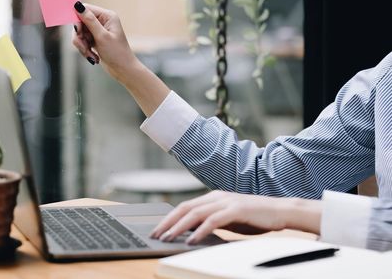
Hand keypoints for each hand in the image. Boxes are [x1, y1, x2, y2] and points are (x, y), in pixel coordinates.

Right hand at [71, 1, 139, 81]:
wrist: (123, 70)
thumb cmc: (116, 53)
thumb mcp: (101, 36)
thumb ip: (89, 20)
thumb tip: (77, 5)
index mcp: (107, 16)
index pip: (86, 9)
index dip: (78, 20)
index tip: (78, 33)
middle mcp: (103, 21)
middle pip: (80, 23)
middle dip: (80, 37)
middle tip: (85, 48)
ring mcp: (98, 30)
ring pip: (80, 34)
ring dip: (82, 46)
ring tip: (91, 56)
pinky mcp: (95, 39)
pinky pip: (83, 41)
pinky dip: (85, 50)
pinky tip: (93, 57)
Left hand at [150, 190, 321, 244]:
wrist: (281, 211)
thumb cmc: (255, 217)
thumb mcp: (228, 219)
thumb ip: (212, 222)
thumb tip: (193, 233)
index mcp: (212, 197)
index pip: (184, 207)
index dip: (169, 218)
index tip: (157, 229)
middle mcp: (216, 196)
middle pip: (185, 208)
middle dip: (168, 222)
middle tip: (156, 235)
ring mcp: (225, 202)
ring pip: (195, 213)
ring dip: (179, 227)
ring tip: (168, 238)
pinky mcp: (236, 209)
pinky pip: (213, 220)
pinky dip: (200, 230)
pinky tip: (191, 240)